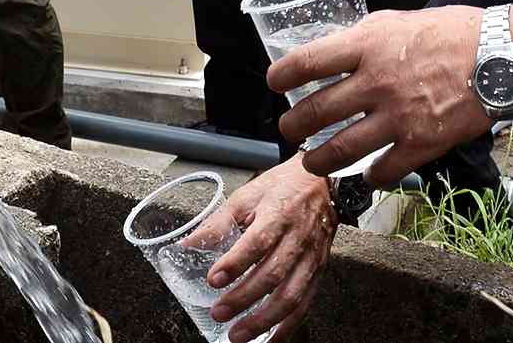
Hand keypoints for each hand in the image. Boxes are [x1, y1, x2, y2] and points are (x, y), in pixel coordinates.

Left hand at [191, 157, 335, 341]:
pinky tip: (270, 340)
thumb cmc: (283, 188)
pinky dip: (287, 326)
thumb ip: (218, 222)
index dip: (235, 263)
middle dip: (244, 298)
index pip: (257, 241)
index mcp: (278, 214)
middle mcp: (297, 238)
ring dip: (264, 320)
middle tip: (219, 313)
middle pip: (272, 274)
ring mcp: (310, 258)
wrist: (325, 186)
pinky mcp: (318, 272)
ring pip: (291, 295)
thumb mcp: (247, 195)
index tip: (213, 279)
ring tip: (238, 335)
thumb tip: (187, 244)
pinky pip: (305, 304)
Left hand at [269, 7, 494, 189]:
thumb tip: (337, 48)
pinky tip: (366, 175)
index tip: (274, 84)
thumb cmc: (450, 33)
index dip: (281, 76)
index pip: (306, 62)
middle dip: (292, 126)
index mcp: (366, 46)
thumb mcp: (396, 20)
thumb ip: (363, 37)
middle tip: (287, 130)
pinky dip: (369, 177)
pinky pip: (382, 171)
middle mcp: (374, 83)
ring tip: (311, 162)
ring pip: (340, 150)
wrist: (498, 58)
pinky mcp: (419, 144)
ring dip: (318, 160)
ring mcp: (396, 117)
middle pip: (315, 112)